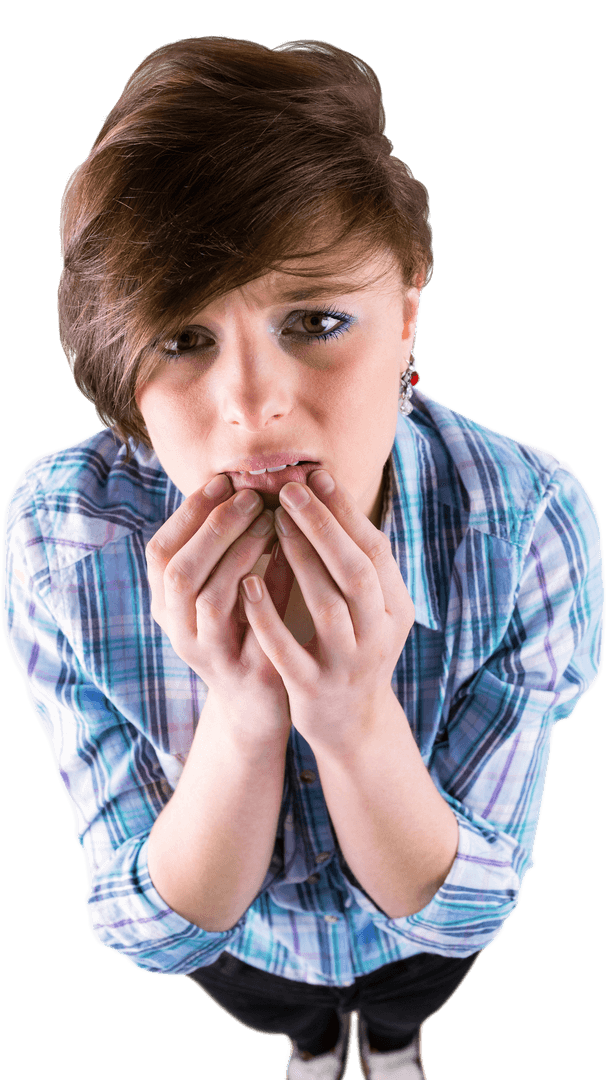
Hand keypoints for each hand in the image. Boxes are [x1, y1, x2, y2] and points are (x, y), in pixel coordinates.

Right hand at [145, 475, 294, 731]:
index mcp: (167, 607)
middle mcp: (179, 631)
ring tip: (270, 523)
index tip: (222, 481)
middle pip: (179, 572)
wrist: (258, 706)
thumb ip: (225, 549)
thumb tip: (243, 484)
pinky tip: (291, 559)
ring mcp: (211, 656)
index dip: (188, 514)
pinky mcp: (249, 673)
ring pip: (211, 599)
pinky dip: (270, 587)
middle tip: (250, 496)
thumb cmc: (243, 632)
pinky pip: (255, 627)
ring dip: (240, 553)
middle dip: (214, 527)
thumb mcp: (224, 589)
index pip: (160, 551)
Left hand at [239, 470, 414, 750]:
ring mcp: (347, 663)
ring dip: (299, 559)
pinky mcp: (312, 687)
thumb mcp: (370, 606)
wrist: (353, 723)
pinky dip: (267, 614)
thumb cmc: (353, 646)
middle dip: (322, 526)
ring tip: (272, 523)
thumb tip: (326, 490)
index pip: (375, 550)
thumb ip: (355, 560)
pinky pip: (288, 648)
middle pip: (355, 571)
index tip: (316, 476)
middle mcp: (378, 634)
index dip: (345, 511)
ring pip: (327, 604)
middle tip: (289, 490)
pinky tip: (247, 584)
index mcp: (395, 608)